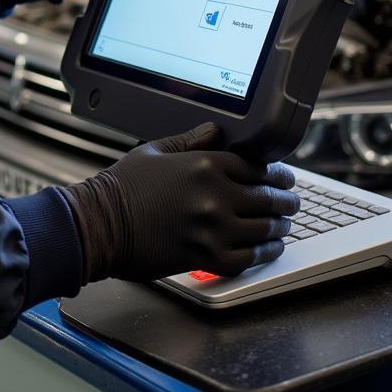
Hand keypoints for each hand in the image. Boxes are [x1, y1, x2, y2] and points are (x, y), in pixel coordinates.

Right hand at [62, 123, 298, 282]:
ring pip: (265, 230)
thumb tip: (216, 132)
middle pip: (268, 198)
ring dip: (280, 227)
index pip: (256, 167)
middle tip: (291, 202)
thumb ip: (191, 141)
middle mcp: (214, 196)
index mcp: (203, 165)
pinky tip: (269, 249)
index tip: (282, 178)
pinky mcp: (206, 257)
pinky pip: (249, 259)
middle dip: (286, 200)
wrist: (100, 224)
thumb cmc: (122, 187)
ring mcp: (213, 229)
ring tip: (283, 225)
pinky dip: (265, 254)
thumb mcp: (155, 151)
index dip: (276, 173)